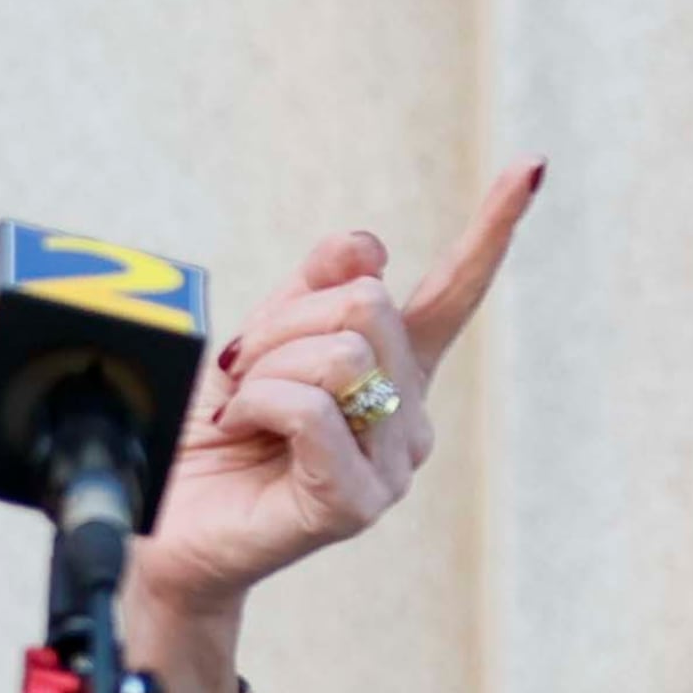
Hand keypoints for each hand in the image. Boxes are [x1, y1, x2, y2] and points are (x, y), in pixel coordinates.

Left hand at [117, 158, 544, 692]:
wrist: (161, 527)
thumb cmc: (205, 437)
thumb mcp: (253, 347)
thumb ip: (309, 295)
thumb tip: (366, 245)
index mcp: (393, 370)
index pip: (451, 292)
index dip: (492, 228)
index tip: (531, 165)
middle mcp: (408, 415)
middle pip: (365, 307)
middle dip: (281, 323)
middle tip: (239, 373)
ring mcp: (392, 464)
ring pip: (341, 354)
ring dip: (263, 368)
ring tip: (236, 412)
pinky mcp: (358, 502)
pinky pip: (313, 410)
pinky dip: (257, 405)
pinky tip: (235, 431)